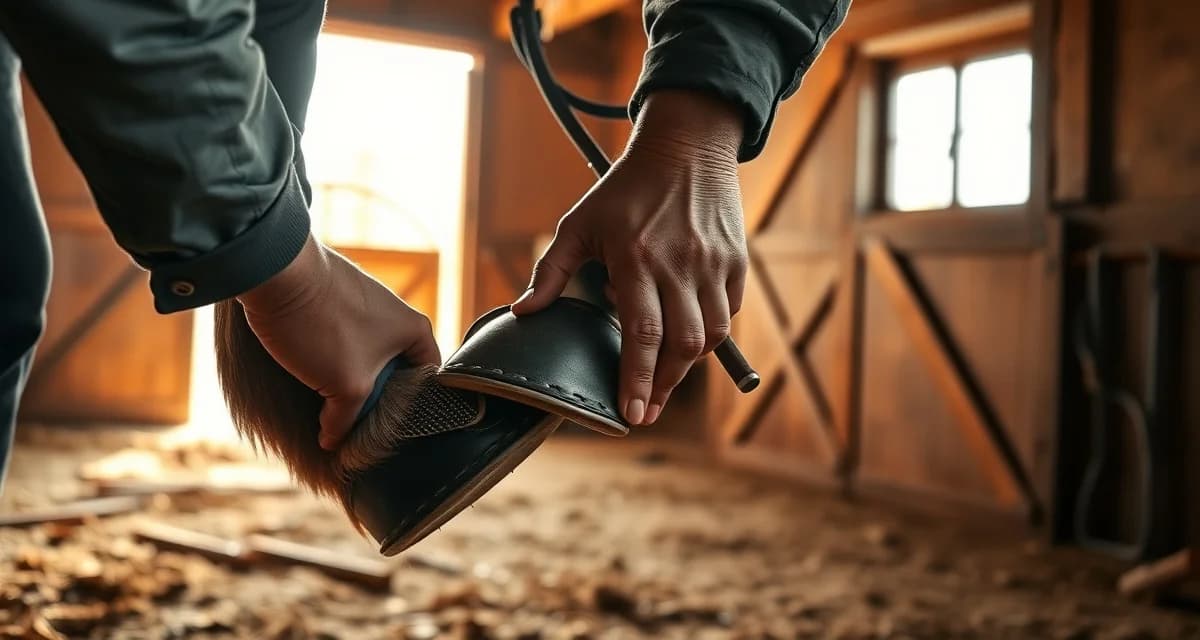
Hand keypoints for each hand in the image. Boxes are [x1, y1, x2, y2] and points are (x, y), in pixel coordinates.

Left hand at [237, 235, 440, 448]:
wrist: (276, 272)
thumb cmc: (323, 325)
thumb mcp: (346, 386)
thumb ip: (347, 418)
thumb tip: (333, 439)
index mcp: (415, 330)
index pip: (428, 379)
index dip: (410, 409)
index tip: (387, 430)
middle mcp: (395, 313)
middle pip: (391, 371)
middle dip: (371, 399)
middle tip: (352, 424)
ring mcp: (363, 304)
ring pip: (361, 357)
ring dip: (344, 382)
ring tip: (324, 405)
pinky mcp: (333, 300)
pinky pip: (339, 340)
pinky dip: (326, 360)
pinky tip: (306, 376)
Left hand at [511, 90, 747, 426]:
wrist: (686, 145)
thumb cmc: (625, 188)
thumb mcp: (579, 223)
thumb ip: (550, 272)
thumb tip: (522, 313)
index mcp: (636, 258)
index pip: (641, 334)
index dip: (637, 380)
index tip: (632, 414)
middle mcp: (680, 264)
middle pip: (681, 345)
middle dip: (664, 385)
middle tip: (647, 409)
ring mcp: (713, 264)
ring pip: (710, 335)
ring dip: (688, 364)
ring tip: (665, 379)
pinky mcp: (736, 261)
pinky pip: (727, 313)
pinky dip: (708, 331)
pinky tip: (687, 336)